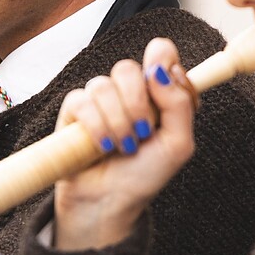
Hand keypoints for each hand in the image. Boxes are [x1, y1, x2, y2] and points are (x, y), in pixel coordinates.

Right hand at [51, 37, 196, 249]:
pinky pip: (82, 102)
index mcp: (159, 92)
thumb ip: (179, 103)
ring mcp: (101, 100)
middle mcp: (130, 92)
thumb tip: (159, 69)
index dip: (160, 58)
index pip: (161, 53)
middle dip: (137, 104)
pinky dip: (96, 127)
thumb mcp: (179, 144)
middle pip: (128, 68)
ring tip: (123, 147)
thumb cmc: (146, 175)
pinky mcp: (75, 110)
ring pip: (104, 86)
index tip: (158, 80)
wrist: (110, 202)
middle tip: (143, 132)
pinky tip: (102, 147)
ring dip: (117, 122)